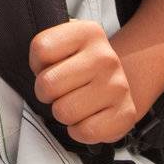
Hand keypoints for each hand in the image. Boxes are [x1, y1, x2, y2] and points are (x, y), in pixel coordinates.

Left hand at [30, 20, 140, 144]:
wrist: (116, 83)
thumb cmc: (80, 66)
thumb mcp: (63, 44)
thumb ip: (46, 50)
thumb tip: (37, 71)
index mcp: (88, 32)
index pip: (41, 48)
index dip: (37, 63)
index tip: (49, 66)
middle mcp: (106, 57)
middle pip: (48, 84)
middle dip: (45, 93)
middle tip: (58, 91)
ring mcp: (119, 86)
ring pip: (64, 111)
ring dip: (62, 113)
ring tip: (73, 103)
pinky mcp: (126, 114)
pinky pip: (85, 131)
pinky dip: (78, 131)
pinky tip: (85, 118)